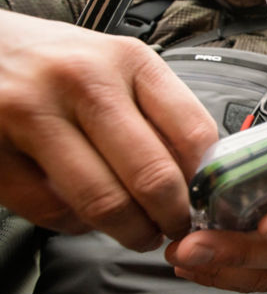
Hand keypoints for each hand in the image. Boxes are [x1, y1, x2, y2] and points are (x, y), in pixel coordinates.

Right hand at [0, 11, 218, 249]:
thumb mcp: (116, 65)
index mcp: (129, 59)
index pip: (193, 132)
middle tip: (176, 231)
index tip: (208, 202)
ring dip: (131, 232)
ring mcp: (32, 112)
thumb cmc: (58, 62)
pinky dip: (76, 226)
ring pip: (103, 201)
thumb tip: (200, 176)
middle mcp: (84, 80)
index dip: (208, 182)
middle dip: (173, 218)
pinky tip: (85, 218)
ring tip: (140, 234)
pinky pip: (50, 210)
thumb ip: (158, 112)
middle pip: (152, 175)